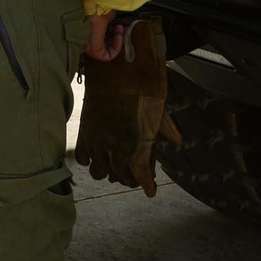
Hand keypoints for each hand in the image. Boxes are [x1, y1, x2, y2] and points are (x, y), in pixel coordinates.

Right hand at [74, 18, 182, 196]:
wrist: (114, 69)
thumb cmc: (140, 88)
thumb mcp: (158, 110)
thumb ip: (165, 129)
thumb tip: (177, 142)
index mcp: (134, 145)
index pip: (139, 176)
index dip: (145, 185)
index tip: (150, 191)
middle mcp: (113, 147)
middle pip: (118, 176)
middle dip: (128, 178)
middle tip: (135, 175)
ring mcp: (95, 140)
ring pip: (98, 171)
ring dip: (108, 171)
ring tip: (115, 166)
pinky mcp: (84, 131)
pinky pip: (83, 156)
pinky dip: (89, 159)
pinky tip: (96, 156)